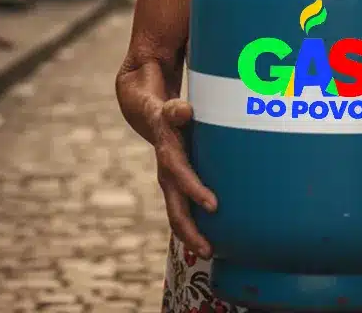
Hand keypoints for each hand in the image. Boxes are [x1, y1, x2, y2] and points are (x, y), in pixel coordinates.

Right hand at [152, 99, 217, 257]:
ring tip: (209, 253)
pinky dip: (194, 228)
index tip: (213, 206)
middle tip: (208, 250)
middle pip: (175, 207)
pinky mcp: (177, 187)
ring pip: (177, 214)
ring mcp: (171, 183)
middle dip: (190, 230)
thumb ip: (175, 111)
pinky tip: (212, 242)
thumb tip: (183, 111)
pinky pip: (183, 211)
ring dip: (190, 235)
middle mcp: (167, 173)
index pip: (180, 174)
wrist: (149, 116)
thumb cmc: (169, 113)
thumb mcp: (169, 109)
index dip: (194, 190)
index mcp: (168, 154)